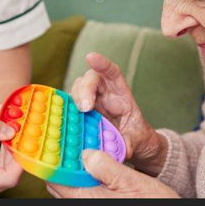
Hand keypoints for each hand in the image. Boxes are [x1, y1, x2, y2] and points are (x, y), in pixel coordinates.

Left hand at [46, 150, 178, 197]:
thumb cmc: (153, 203)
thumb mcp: (131, 181)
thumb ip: (106, 166)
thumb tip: (86, 153)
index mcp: (87, 199)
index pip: (56, 179)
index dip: (51, 159)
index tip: (49, 141)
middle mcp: (85, 204)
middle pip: (61, 181)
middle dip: (61, 161)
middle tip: (66, 139)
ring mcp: (91, 205)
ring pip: (72, 184)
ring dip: (74, 167)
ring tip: (80, 146)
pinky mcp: (99, 204)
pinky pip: (83, 188)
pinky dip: (84, 174)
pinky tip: (94, 162)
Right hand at [70, 53, 164, 169]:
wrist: (131, 145)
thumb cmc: (135, 136)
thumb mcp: (137, 139)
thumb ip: (129, 141)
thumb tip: (122, 148)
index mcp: (120, 93)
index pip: (112, 72)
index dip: (101, 63)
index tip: (90, 57)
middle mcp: (104, 93)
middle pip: (90, 80)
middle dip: (85, 90)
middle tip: (85, 107)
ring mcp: (91, 102)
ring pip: (77, 91)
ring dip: (75, 100)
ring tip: (79, 114)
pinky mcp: (81, 113)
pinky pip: (71, 107)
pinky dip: (67, 112)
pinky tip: (67, 120)